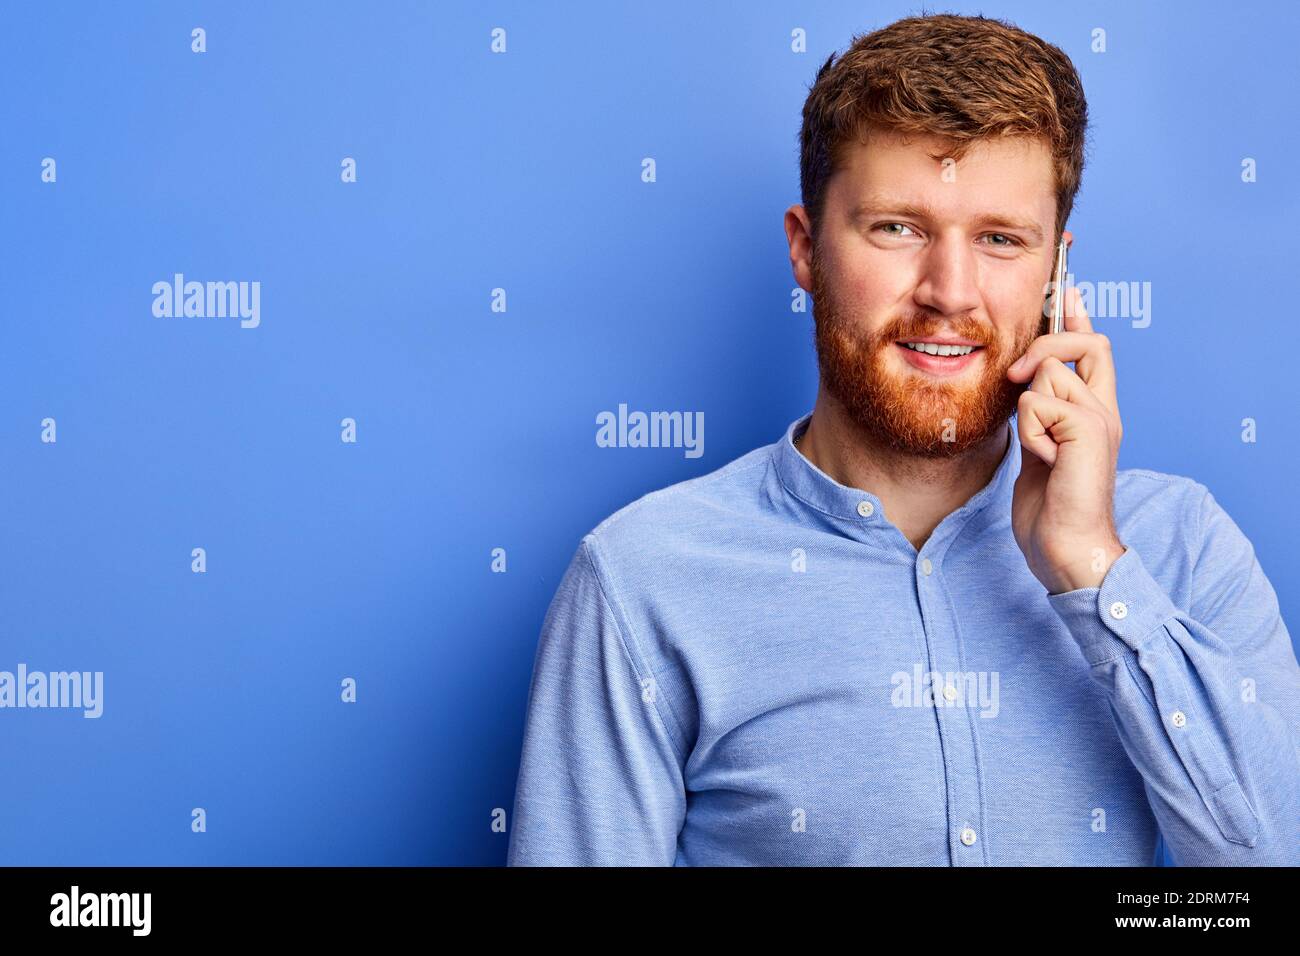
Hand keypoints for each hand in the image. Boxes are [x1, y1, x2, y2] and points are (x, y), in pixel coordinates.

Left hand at [1005, 272, 1125, 594]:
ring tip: (1040, 452)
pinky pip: (1037, 403)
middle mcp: (1105, 409)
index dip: (1078, 317)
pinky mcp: (1090, 430)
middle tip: (1017, 377)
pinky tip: (1044, 462)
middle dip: (1048, 345)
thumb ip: (1039, 417)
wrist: (1067, 548)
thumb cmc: (1051, 509)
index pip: (1093, 350)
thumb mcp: (1039, 451)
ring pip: (1046, 375)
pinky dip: (1030, 432)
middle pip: (1088, 341)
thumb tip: (1024, 387)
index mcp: (1095, 413)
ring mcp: (1101, 418)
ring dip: (1027, 412)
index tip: (1068, 288)